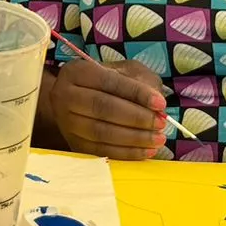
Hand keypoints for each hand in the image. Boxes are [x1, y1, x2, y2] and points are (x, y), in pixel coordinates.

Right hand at [49, 54, 169, 159]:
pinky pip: (101, 151)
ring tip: (158, 139)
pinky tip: (146, 151)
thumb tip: (156, 106)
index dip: (136, 93)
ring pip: (101, 132)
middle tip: (161, 123)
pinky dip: (126, 153)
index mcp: (77, 72)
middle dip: (136, 117)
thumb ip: (140, 81)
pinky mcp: (73, 144)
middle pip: (102, 107)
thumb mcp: (124, 71)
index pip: (108, 81)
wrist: (79, 101)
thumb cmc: (108, 83)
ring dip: (134, 138)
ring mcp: (67, 123)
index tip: (160, 103)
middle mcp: (65, 96)